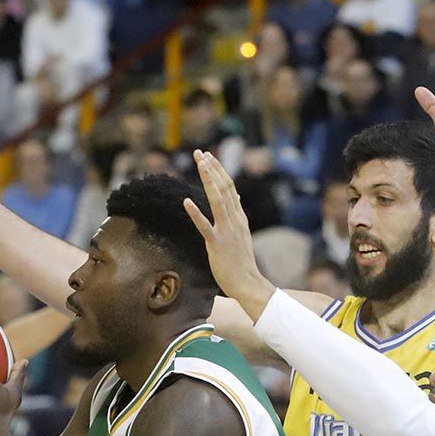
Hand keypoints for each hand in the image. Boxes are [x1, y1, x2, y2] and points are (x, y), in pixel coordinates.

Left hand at [182, 151, 274, 320]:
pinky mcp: (217, 244)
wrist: (248, 282)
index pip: (229, 188)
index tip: (209, 156)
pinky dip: (195, 213)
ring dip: (208, 181)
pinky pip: (205, 226)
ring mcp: (226, 231)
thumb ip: (237, 214)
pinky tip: (186, 201)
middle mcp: (234, 220)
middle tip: (200, 152)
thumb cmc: (241, 261)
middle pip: (223, 188)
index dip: (218, 170)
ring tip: (199, 164)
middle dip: (212, 169)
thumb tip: (234, 196)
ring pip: (217, 200)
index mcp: (239, 217)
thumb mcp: (242, 233)